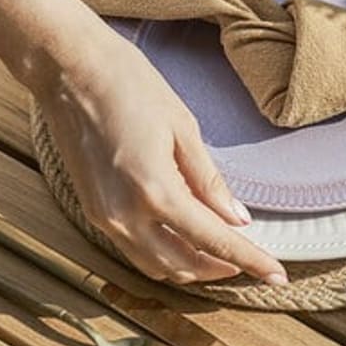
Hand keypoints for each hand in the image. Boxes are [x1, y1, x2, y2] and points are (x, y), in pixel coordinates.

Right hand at [34, 22, 287, 286]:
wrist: (68, 69)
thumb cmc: (128, 85)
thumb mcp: (183, 128)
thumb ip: (210, 181)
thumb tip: (238, 219)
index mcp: (155, 191)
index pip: (215, 241)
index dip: (251, 261)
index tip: (277, 276)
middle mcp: (126, 216)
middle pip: (184, 265)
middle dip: (220, 269)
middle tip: (252, 261)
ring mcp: (104, 218)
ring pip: (156, 266)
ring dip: (191, 267)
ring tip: (222, 254)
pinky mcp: (92, 211)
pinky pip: (134, 250)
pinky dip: (164, 254)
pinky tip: (184, 237)